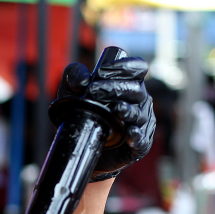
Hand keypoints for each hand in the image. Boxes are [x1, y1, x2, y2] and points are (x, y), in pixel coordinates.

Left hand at [54, 56, 156, 180]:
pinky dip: (137, 136)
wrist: (81, 147)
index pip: (138, 68)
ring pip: (139, 114)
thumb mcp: (71, 92)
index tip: (100, 72)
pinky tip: (129, 132)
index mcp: (129, 83)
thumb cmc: (82, 113)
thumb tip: (82, 80)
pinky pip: (142, 140)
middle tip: (92, 92)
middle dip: (115, 88)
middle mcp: (139, 101)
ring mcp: (141, 123)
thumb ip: (73, 76)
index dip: (124, 66)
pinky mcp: (139, 145)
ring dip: (127, 110)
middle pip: (137, 90)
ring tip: (113, 109)